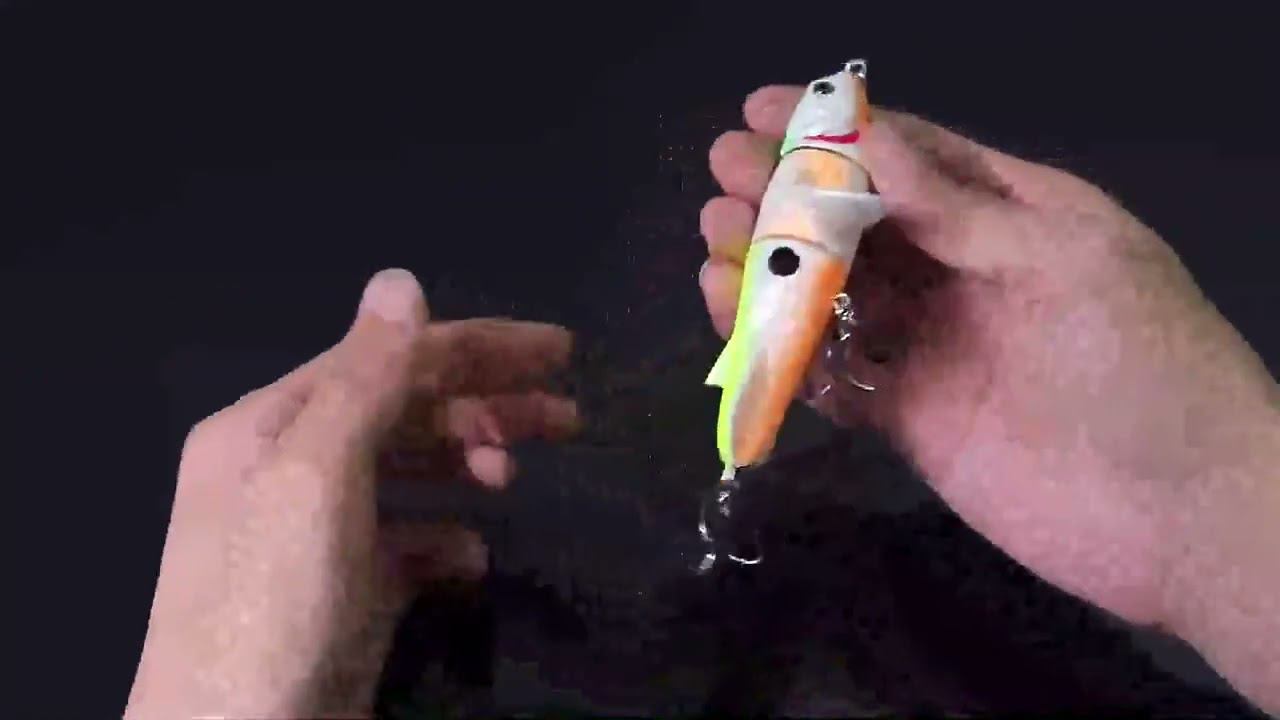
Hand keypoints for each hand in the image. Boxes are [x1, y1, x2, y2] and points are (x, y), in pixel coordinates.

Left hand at [125, 269, 577, 718]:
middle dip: (484, 404)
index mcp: (268, 425)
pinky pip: (405, 543)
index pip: (386, 359)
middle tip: (569, 416)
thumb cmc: (274, 607)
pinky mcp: (340, 594)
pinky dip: (445, 539)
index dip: (475, 347)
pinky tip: (470, 558)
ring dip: (468, 464)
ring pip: (408, 472)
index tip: (561, 352)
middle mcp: (286, 468)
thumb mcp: (315, 479)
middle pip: (402, 411)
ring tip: (516, 482)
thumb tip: (400, 278)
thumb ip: (363, 379)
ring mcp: (313, 535)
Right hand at [700, 87, 1278, 707]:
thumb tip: (865, 139)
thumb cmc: (1140, 362)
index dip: (836, 132)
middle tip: (721, 173)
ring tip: (713, 238)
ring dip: (774, 266)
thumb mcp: (1062, 258)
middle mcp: (968, 273)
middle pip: (862, 223)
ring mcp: (936, 348)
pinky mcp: (911, 419)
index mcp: (1018, 215)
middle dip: (789, 194)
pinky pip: (835, 375)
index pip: (914, 158)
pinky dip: (783, 349)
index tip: (759, 111)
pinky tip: (736, 319)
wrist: (1183, 516)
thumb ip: (958, 209)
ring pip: (838, 296)